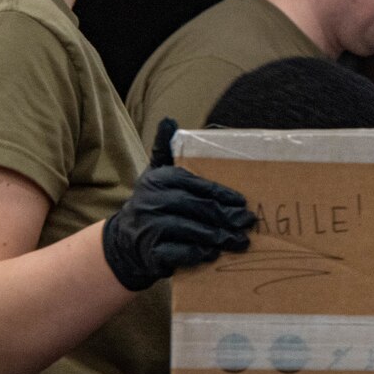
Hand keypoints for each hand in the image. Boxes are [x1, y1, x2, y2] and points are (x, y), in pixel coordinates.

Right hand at [102, 118, 256, 291]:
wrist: (126, 241)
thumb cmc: (153, 203)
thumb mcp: (156, 175)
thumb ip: (165, 150)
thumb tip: (168, 120)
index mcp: (158, 179)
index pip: (196, 184)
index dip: (222, 194)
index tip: (242, 202)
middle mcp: (152, 201)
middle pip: (198, 208)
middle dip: (227, 216)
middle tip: (248, 222)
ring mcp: (150, 227)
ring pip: (193, 230)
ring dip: (219, 236)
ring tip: (239, 240)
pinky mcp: (151, 251)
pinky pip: (181, 252)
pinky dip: (199, 253)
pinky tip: (214, 253)